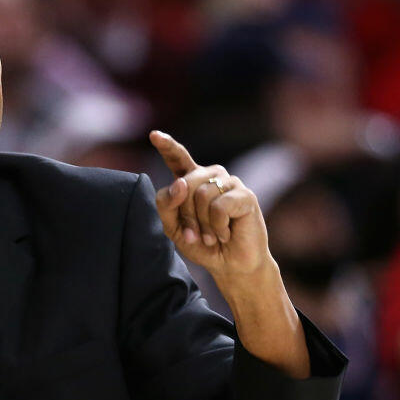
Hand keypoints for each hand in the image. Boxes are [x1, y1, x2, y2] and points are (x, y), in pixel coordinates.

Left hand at [149, 130, 270, 279]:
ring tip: (211, 235)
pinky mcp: (245, 195)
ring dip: (202, 224)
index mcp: (191, 180)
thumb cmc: (202, 244)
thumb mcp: (174, 228)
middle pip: (183, 184)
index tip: (154, 135)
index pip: (177, 158)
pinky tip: (225, 233)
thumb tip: (180, 183)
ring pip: (200, 195)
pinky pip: (219, 206)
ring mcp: (229, 183)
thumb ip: (166, 205)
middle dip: (185, 215)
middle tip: (196, 235)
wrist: (230, 264)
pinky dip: (217, 226)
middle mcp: (210, 176)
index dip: (167, 146)